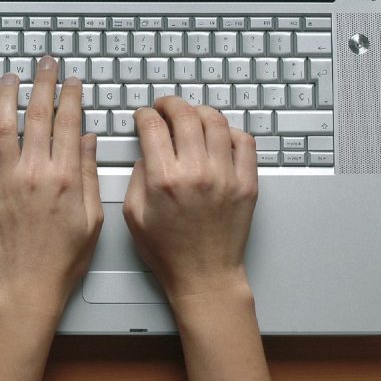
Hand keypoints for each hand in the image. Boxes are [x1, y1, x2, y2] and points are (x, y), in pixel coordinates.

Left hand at [0, 55, 102, 318]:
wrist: (27, 288)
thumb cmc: (62, 259)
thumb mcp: (92, 218)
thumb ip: (87, 174)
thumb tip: (86, 139)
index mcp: (64, 177)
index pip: (68, 123)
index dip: (71, 96)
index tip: (72, 81)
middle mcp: (33, 172)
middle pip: (37, 115)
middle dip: (43, 83)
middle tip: (45, 64)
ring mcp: (4, 180)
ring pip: (2, 126)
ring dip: (6, 97)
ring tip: (10, 78)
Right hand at [123, 96, 257, 304]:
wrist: (205, 276)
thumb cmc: (168, 251)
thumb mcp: (133, 214)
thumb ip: (136, 175)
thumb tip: (146, 149)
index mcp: (164, 180)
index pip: (152, 126)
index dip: (144, 114)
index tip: (143, 115)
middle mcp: (197, 173)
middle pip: (185, 115)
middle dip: (170, 104)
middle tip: (164, 107)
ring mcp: (226, 176)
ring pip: (216, 121)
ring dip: (199, 112)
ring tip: (191, 117)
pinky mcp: (247, 184)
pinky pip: (244, 142)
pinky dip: (230, 131)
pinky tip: (218, 136)